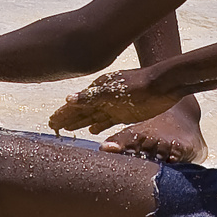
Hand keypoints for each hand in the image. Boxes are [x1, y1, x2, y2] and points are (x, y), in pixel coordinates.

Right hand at [47, 69, 178, 135]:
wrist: (165, 85)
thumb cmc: (139, 85)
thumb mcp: (113, 92)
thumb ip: (91, 96)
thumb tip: (68, 99)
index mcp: (98, 89)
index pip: (76, 103)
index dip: (63, 112)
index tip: (51, 121)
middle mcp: (103, 97)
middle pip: (82, 110)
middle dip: (68, 118)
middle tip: (54, 127)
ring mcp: (114, 105)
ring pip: (93, 116)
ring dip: (81, 122)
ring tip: (68, 130)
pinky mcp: (126, 113)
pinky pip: (107, 121)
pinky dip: (98, 125)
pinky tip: (92, 131)